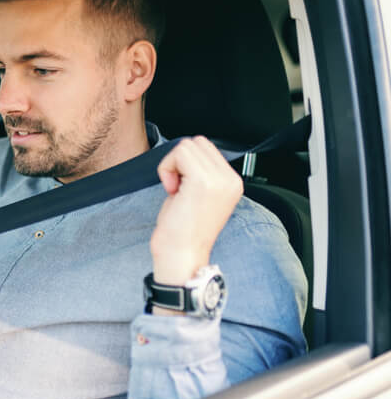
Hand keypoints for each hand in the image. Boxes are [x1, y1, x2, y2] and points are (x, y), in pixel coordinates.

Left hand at [150, 136, 242, 286]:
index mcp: (231, 183)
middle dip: (179, 161)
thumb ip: (198, 174)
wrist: (181, 255)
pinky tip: (171, 190)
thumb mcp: (197, 197)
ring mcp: (219, 180)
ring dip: (173, 164)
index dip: (186, 164)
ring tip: (175, 189)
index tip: (181, 188)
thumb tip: (185, 155)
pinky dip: (167, 167)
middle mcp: (230, 180)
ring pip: (188, 145)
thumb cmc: (182, 232)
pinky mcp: (204, 181)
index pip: (206, 149)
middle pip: (197, 142)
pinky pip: (179, 153)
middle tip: (176, 187)